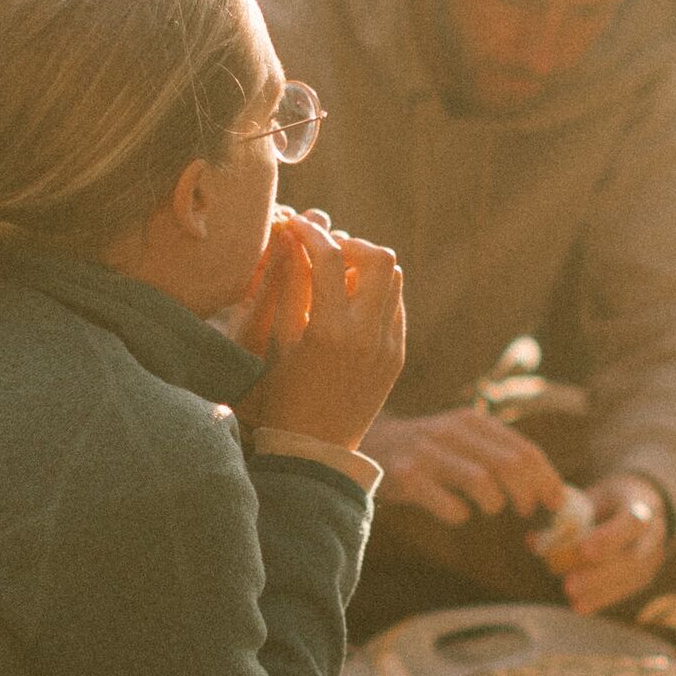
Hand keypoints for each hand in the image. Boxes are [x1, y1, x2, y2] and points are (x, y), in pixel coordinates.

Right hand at [246, 214, 404, 452]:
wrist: (315, 450)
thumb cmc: (281, 395)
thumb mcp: (277, 340)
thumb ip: (287, 285)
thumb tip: (288, 237)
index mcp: (329, 331)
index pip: (330, 257)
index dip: (311, 233)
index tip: (297, 226)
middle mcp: (367, 335)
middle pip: (380, 258)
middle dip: (351, 244)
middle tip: (326, 252)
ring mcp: (388, 346)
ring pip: (394, 278)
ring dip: (367, 267)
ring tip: (338, 277)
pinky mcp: (398, 356)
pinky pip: (396, 306)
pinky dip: (376, 293)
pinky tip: (351, 303)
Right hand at [372, 404, 568, 527]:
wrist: (367, 444)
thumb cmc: (427, 451)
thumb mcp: (461, 440)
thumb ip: (497, 455)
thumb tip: (548, 488)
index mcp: (472, 422)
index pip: (524, 450)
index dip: (547, 478)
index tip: (558, 502)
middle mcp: (452, 432)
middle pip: (510, 465)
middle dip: (528, 493)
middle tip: (527, 511)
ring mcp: (428, 454)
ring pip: (481, 482)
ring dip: (495, 503)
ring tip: (491, 509)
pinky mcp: (406, 477)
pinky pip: (447, 504)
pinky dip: (459, 515)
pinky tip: (456, 514)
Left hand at [538, 472, 669, 614]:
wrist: (638, 503)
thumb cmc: (607, 500)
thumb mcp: (590, 498)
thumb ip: (567, 517)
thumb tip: (533, 541)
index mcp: (641, 505)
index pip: (632, 522)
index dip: (609, 538)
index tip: (583, 550)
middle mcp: (654, 533)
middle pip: (634, 558)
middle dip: (600, 574)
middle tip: (569, 584)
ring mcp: (653, 556)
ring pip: (633, 579)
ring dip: (600, 591)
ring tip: (572, 597)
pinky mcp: (645, 575)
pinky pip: (627, 590)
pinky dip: (602, 599)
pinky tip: (580, 606)